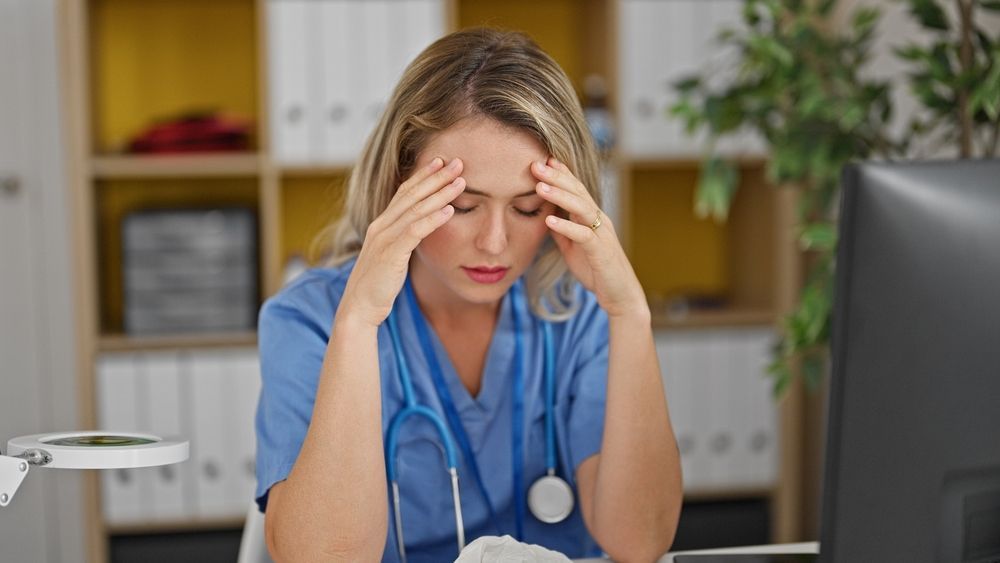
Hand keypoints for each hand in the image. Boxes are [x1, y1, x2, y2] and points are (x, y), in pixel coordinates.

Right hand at [339, 157, 465, 326]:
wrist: (359, 308)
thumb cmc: (377, 285)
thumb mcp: (391, 256)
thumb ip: (402, 240)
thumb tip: (420, 231)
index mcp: (381, 224)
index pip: (404, 192)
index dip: (423, 175)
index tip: (442, 161)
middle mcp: (381, 225)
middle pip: (412, 194)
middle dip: (436, 176)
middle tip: (458, 161)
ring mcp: (384, 238)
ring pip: (416, 208)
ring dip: (440, 193)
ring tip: (461, 181)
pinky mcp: (391, 253)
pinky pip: (415, 231)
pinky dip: (433, 219)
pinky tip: (451, 211)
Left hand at [531, 157, 646, 318]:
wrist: (620, 295)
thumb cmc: (597, 271)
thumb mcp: (574, 248)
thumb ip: (563, 231)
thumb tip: (547, 217)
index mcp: (592, 218)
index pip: (576, 189)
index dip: (562, 174)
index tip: (544, 160)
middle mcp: (599, 220)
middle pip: (578, 192)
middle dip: (557, 177)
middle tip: (536, 164)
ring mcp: (602, 234)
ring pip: (581, 207)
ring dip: (560, 195)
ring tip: (539, 186)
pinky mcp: (601, 251)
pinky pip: (583, 234)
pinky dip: (566, 226)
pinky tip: (549, 220)